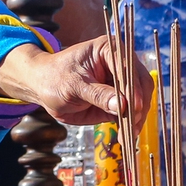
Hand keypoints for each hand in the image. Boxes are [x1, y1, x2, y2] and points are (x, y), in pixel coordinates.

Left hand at [0, 40, 152, 126]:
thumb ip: (98, 95)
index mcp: (109, 49)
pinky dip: (131, 124)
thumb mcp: (73, 86)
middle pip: (141, 83)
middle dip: (139, 105)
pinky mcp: (119, 99)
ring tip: (129, 135)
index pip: (128, 69)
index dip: (133, 88)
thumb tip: (122, 105)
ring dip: (137, 118)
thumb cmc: (55, 78)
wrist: (44, 86)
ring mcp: (122, 82)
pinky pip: (131, 112)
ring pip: (141, 99)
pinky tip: (126, 135)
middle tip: (133, 125)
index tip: (133, 107)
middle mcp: (120, 63)